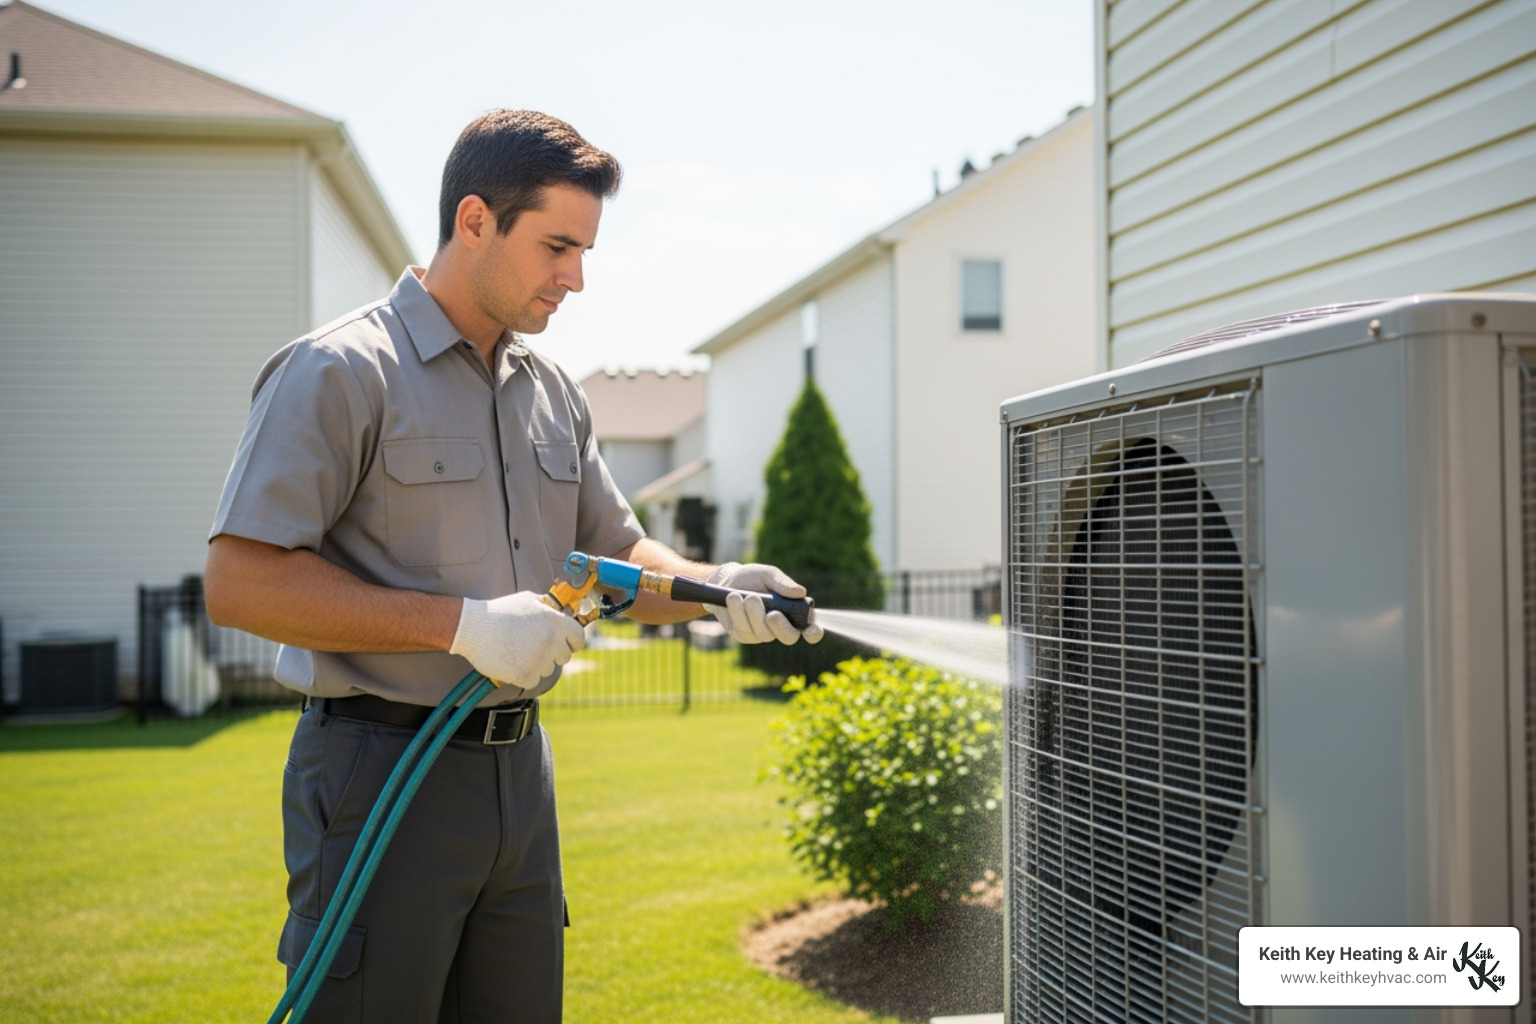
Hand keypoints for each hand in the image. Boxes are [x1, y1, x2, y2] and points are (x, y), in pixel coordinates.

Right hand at [450, 592, 585, 686]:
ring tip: (516, 651)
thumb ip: (549, 608)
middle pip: (564, 657)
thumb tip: (563, 611)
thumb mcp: (528, 600)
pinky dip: (523, 676)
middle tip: (532, 647)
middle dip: (552, 654)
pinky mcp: (525, 674)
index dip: (572, 642)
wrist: (473, 626)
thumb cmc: (500, 611)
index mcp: (555, 622)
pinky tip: (511, 663)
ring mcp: (539, 659)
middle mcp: (551, 641)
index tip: (562, 644)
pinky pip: (533, 681)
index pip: (579, 639)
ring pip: (547, 670)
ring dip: (536, 664)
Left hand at [706, 563, 823, 645]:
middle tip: (772, 614)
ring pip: (764, 633)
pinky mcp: (743, 635)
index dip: (814, 633)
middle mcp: (780, 625)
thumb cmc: (752, 578)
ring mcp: (762, 632)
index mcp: (793, 611)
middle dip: (781, 627)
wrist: (724, 581)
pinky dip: (739, 613)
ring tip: (747, 596)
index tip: (813, 630)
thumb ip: (783, 584)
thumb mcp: (768, 575)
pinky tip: (734, 599)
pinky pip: (745, 629)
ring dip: (755, 614)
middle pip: (789, 637)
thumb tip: (801, 592)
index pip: (809, 628)